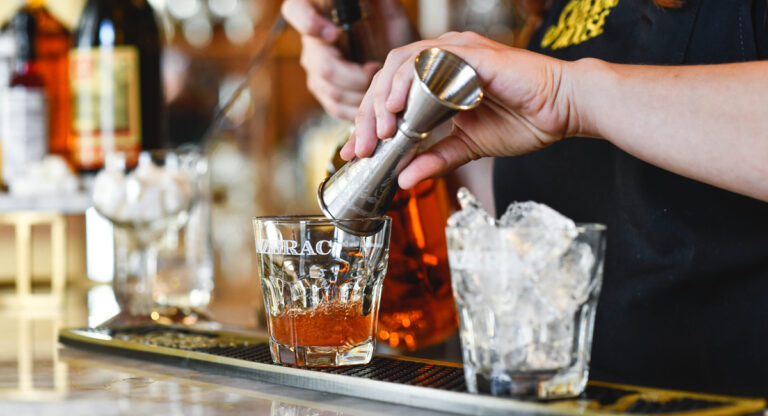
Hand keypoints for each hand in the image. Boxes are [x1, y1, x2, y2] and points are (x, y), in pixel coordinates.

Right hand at [281, 0, 416, 120]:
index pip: (295, 10)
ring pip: (329, 89)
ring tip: (380, 86)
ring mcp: (316, 68)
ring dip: (359, 92)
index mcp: (321, 14)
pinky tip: (372, 101)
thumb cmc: (392, 31)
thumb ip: (378, 1)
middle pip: (320, 64)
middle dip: (352, 75)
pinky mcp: (324, 91)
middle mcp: (313, 42)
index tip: (333, 33)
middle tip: (376, 70)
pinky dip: (356, 107)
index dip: (308, 22)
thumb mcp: (389, 11)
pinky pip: (334, 106)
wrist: (398, 63)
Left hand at [343, 32, 581, 188]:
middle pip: (387, 77)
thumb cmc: (524, 120)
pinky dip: (412, 78)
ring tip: (383, 128)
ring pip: (402, 62)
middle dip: (369, 113)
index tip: (356, 151)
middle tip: (362, 146)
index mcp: (438, 79)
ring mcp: (457, 52)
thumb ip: (435, 158)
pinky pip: (433, 58)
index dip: (369, 121)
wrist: (564, 111)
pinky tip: (402, 104)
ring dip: (386, 96)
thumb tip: (404, 180)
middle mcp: (443, 61)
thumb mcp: (468, 147)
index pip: (391, 94)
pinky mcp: (473, 53)